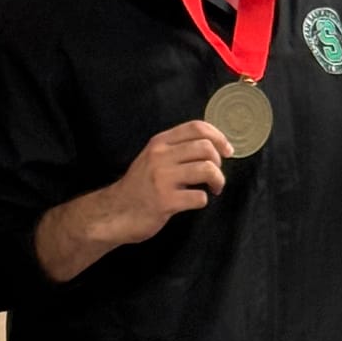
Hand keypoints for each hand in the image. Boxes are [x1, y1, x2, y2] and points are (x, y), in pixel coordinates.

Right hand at [101, 121, 232, 243]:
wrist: (114, 212)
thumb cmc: (138, 187)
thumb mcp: (152, 158)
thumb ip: (175, 149)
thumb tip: (212, 146)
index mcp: (159, 143)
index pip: (196, 127)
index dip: (218, 136)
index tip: (227, 150)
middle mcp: (160, 157)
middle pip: (206, 148)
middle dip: (219, 163)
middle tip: (215, 175)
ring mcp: (162, 179)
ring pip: (207, 169)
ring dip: (218, 181)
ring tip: (213, 189)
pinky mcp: (165, 201)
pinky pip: (199, 197)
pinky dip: (203, 200)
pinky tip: (194, 202)